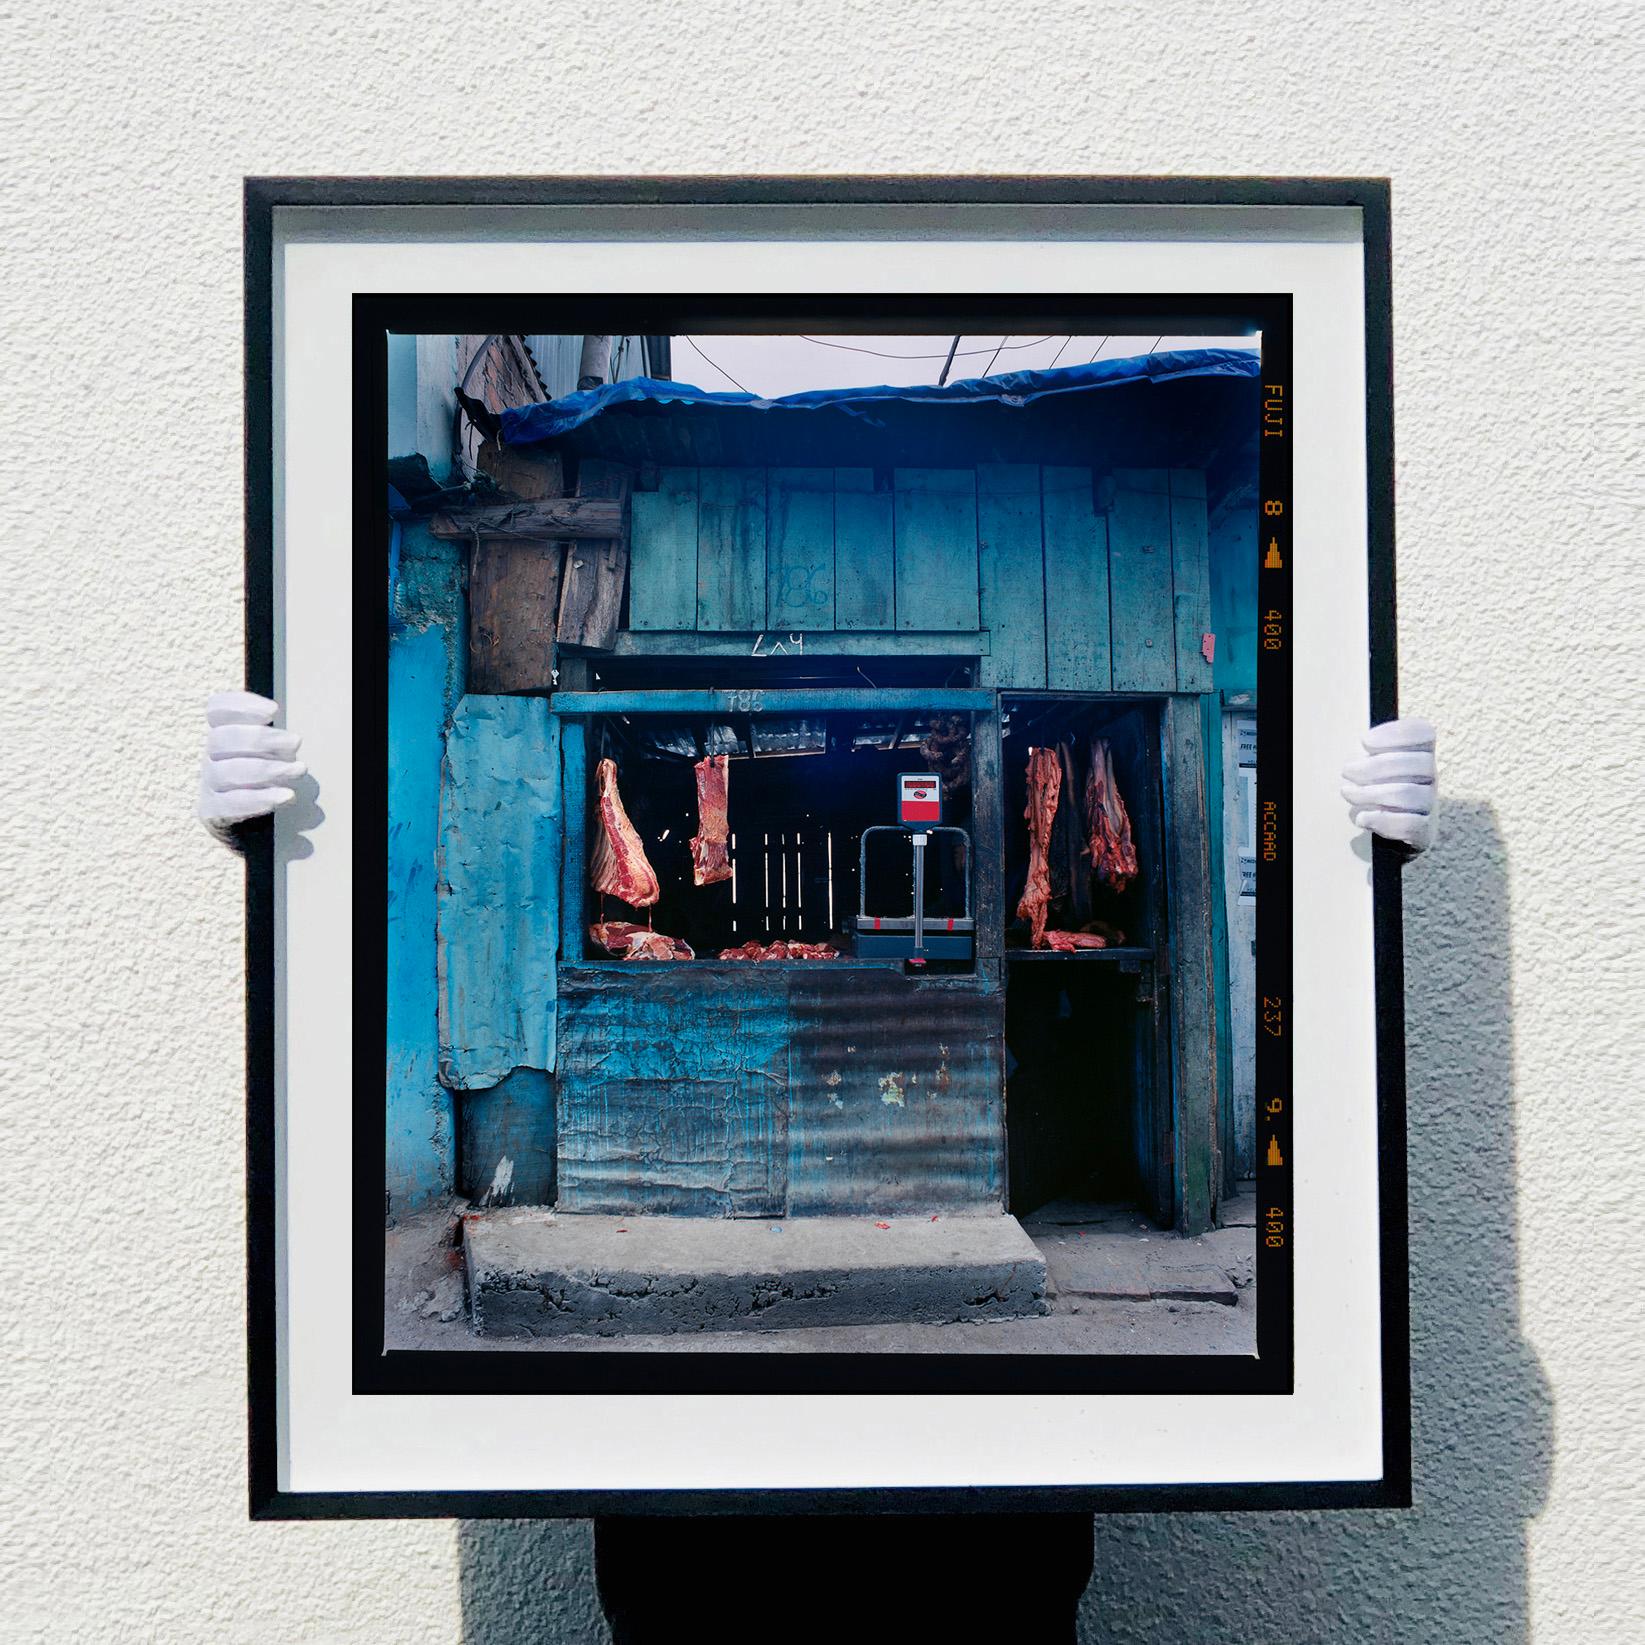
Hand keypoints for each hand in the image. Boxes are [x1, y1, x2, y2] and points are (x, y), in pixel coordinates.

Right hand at [197, 691, 305, 830]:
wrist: (249, 826)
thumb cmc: (264, 781)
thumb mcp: (270, 754)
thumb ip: (274, 741)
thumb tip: (292, 740)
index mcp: (222, 734)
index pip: (216, 710)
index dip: (241, 705)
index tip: (274, 710)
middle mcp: (210, 756)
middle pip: (221, 739)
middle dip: (261, 739)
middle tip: (295, 742)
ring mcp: (208, 785)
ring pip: (226, 772)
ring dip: (267, 769)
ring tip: (299, 770)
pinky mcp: (213, 812)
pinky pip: (232, 804)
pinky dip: (261, 798)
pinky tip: (286, 796)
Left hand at [1341, 717, 1436, 851]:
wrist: (1386, 829)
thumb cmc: (1375, 788)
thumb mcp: (1370, 765)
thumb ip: (1368, 753)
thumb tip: (1362, 749)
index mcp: (1420, 753)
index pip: (1423, 733)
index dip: (1396, 734)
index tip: (1365, 741)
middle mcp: (1430, 777)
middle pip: (1418, 764)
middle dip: (1375, 767)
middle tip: (1347, 771)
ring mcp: (1430, 804)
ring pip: (1410, 795)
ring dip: (1372, 794)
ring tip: (1348, 793)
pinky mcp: (1424, 831)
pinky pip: (1410, 825)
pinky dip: (1382, 820)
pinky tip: (1362, 818)